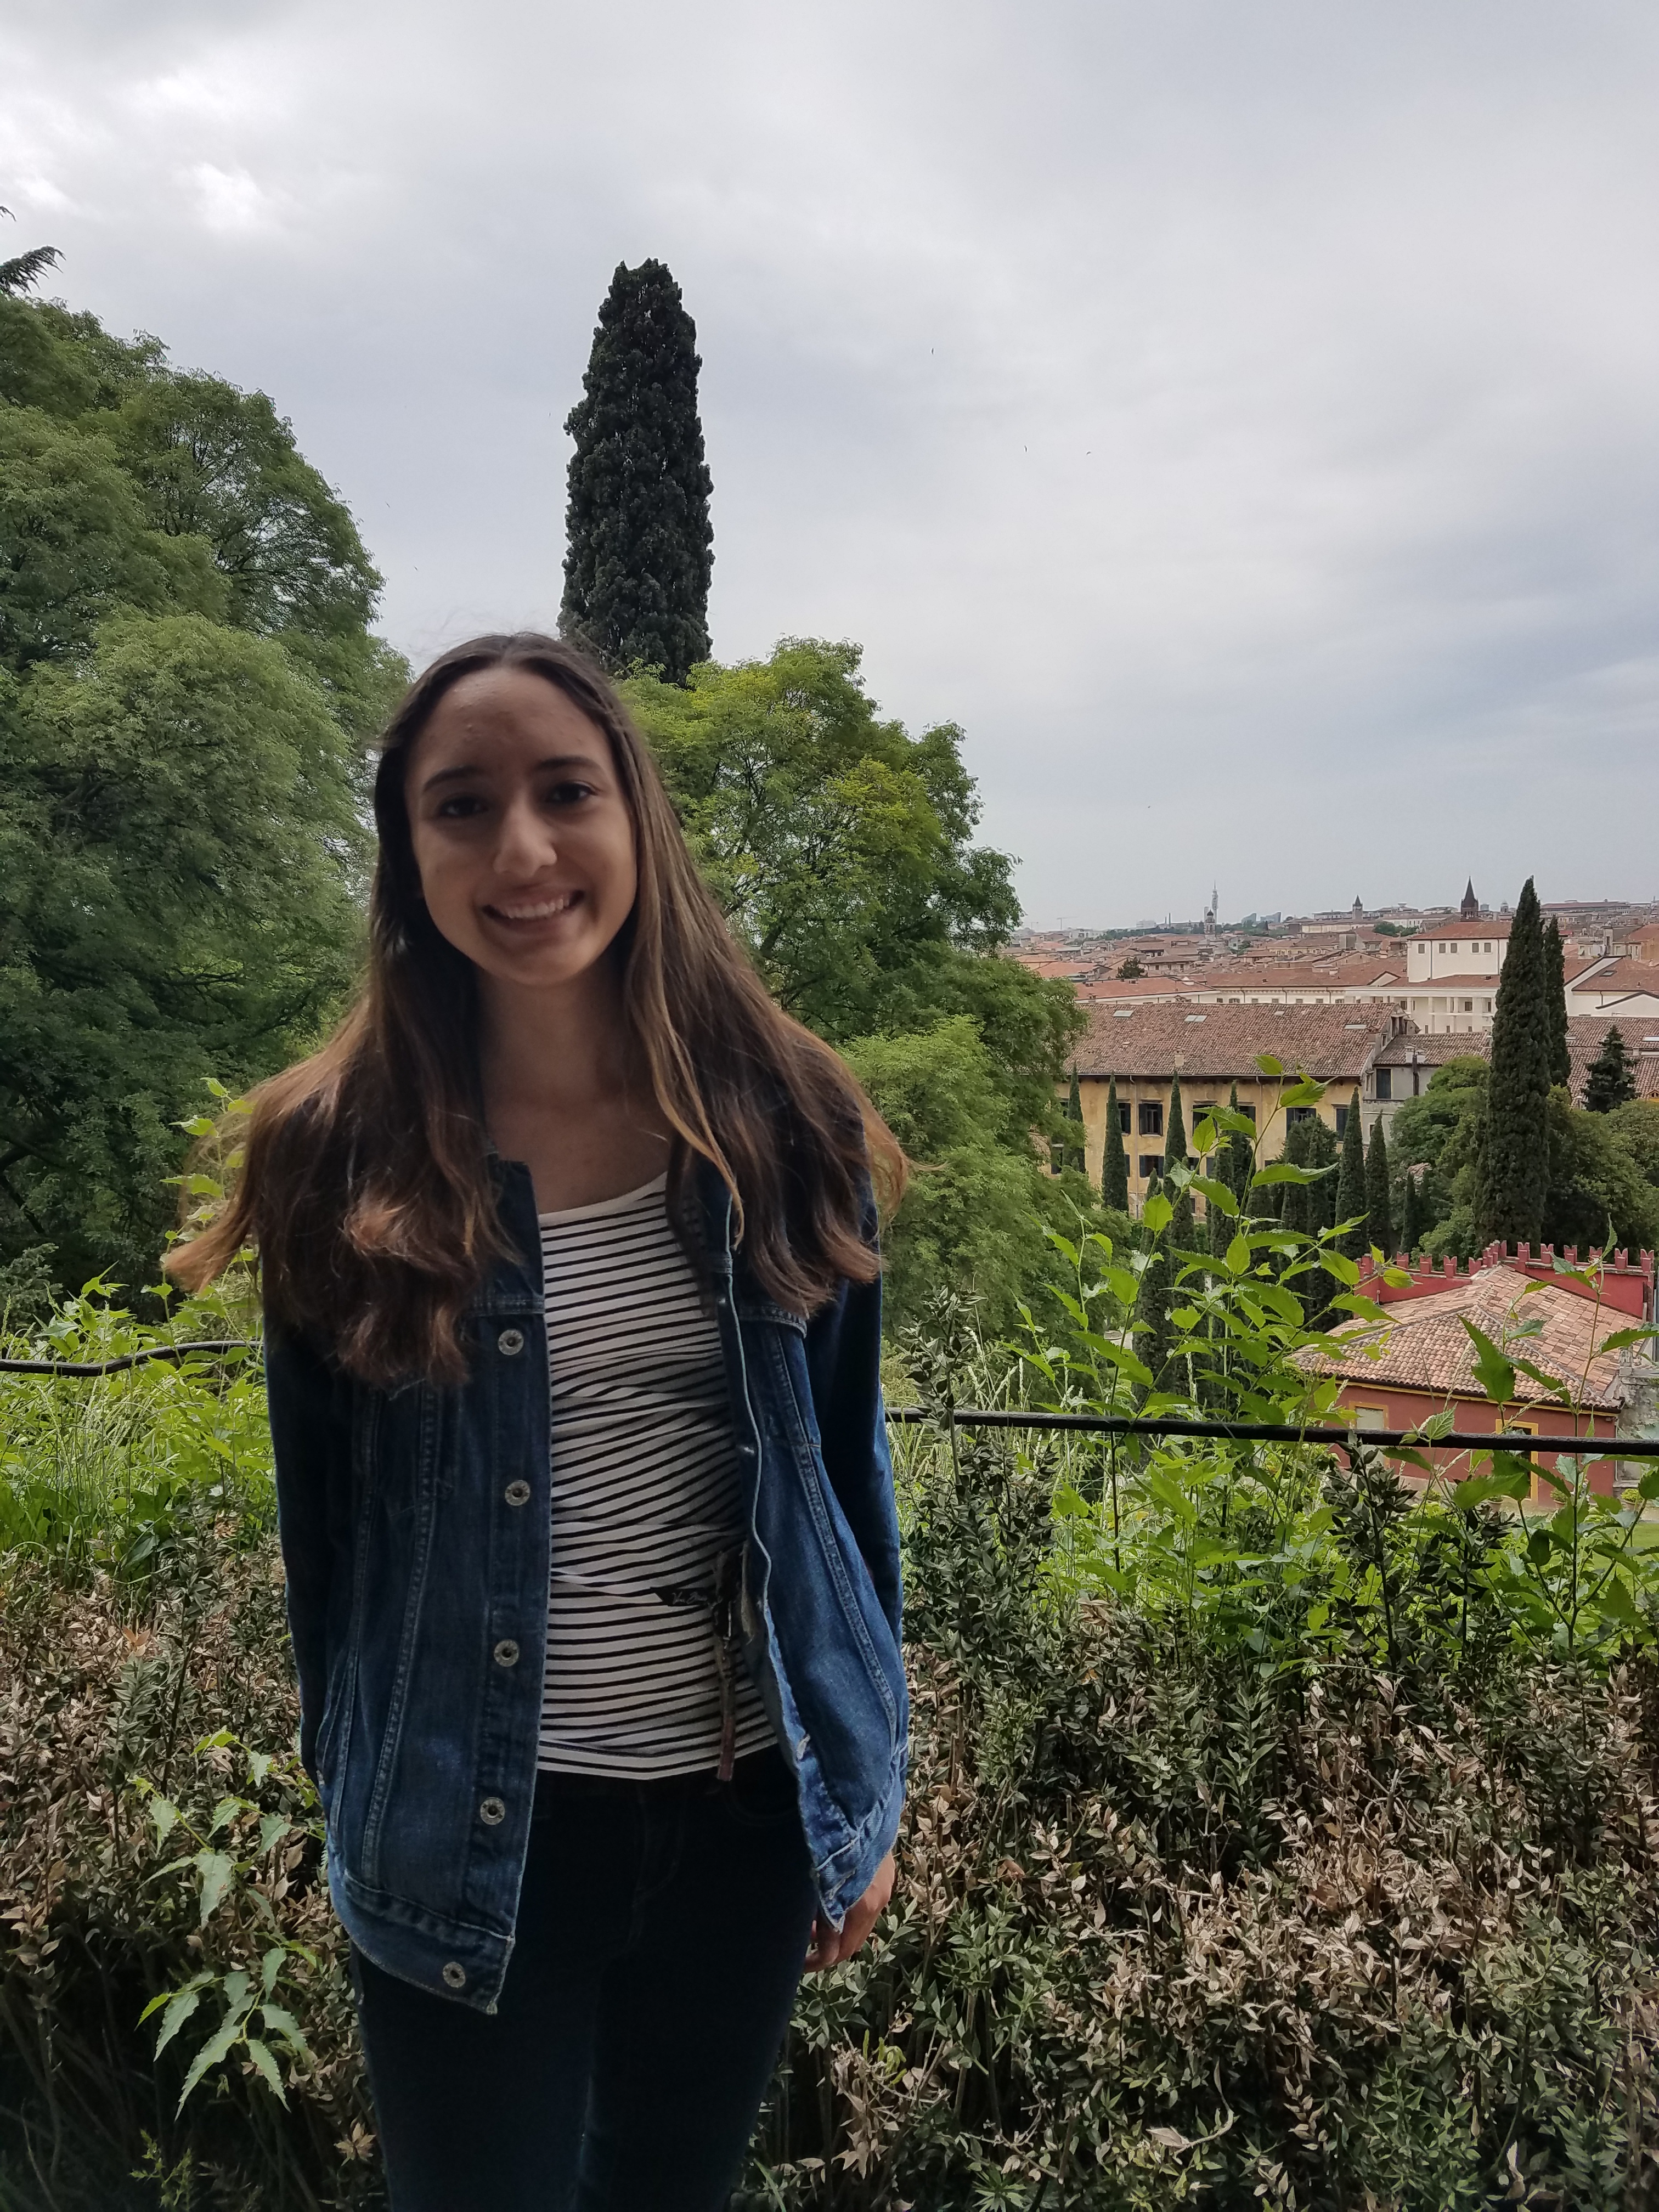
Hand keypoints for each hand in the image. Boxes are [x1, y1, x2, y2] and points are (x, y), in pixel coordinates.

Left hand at [802, 1850, 894, 1971]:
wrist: (862, 1799)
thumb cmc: (833, 1839)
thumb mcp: (821, 1882)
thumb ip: (822, 1916)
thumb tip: (822, 1951)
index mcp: (863, 1905)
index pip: (842, 1950)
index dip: (819, 1961)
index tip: (798, 1962)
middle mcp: (878, 1899)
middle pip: (854, 1940)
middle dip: (828, 1946)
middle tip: (802, 1940)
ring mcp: (885, 1885)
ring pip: (861, 1923)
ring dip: (838, 1927)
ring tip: (813, 1917)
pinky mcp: (886, 1872)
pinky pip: (867, 1905)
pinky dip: (849, 1911)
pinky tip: (832, 1897)